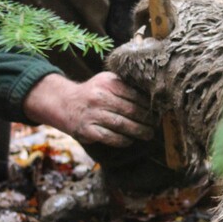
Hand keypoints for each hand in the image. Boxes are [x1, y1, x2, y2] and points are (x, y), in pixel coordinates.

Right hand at [23, 72, 154, 147]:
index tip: (158, 111)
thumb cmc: (93, 92)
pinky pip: (109, 137)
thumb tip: (152, 96)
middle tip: (156, 125)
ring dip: (138, 131)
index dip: (148, 105)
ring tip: (148, 134)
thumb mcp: (106, 81)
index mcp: (108, 83)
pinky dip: (122, 140)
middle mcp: (99, 97)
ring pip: (121, 124)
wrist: (65, 103)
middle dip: (146, 120)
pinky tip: (129, 140)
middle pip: (130, 110)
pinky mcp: (86, 130)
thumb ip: (125, 85)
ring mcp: (92, 114)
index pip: (134, 95)